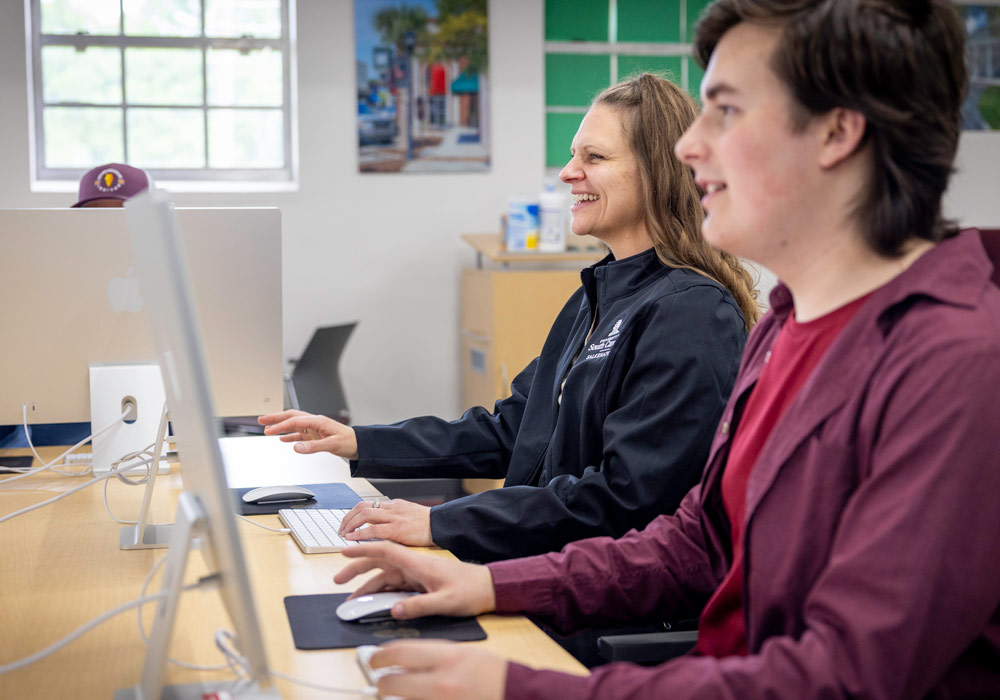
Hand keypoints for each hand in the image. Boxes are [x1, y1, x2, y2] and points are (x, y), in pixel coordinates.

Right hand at [257, 409, 357, 458]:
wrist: (359, 445)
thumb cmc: (349, 441)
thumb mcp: (331, 445)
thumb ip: (313, 446)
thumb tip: (296, 447)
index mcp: (318, 421)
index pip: (295, 421)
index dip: (280, 425)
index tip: (269, 430)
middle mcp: (315, 422)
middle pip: (291, 417)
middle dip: (275, 418)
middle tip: (261, 420)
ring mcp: (315, 428)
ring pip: (294, 424)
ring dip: (280, 426)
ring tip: (267, 429)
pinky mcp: (316, 435)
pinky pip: (299, 433)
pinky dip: (289, 435)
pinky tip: (283, 439)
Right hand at [334, 541, 495, 618]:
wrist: (488, 587)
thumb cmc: (471, 590)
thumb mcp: (446, 602)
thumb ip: (420, 606)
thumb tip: (395, 611)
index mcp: (419, 563)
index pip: (386, 551)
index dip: (363, 550)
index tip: (344, 550)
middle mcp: (414, 565)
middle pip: (379, 564)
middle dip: (357, 569)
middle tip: (337, 579)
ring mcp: (415, 573)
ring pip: (384, 577)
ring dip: (366, 585)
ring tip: (349, 598)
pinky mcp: (419, 582)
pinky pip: (394, 586)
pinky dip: (380, 593)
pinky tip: (370, 601)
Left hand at [339, 498, 432, 545]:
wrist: (441, 525)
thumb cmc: (427, 524)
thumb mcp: (409, 514)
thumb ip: (395, 517)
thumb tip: (381, 525)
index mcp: (394, 505)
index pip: (368, 504)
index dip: (353, 513)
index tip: (346, 523)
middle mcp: (391, 508)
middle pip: (362, 507)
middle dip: (347, 518)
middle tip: (341, 529)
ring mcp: (394, 518)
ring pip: (365, 515)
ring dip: (350, 525)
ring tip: (343, 534)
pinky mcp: (397, 529)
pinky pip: (373, 529)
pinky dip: (360, 533)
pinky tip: (352, 539)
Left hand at [369, 641, 505, 699]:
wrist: (514, 692)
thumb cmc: (491, 672)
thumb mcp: (462, 653)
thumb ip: (431, 656)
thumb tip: (401, 660)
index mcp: (447, 658)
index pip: (399, 653)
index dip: (380, 656)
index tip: (374, 659)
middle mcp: (442, 682)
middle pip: (392, 684)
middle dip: (380, 684)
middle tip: (380, 682)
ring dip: (397, 698)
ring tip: (401, 692)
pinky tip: (417, 698)